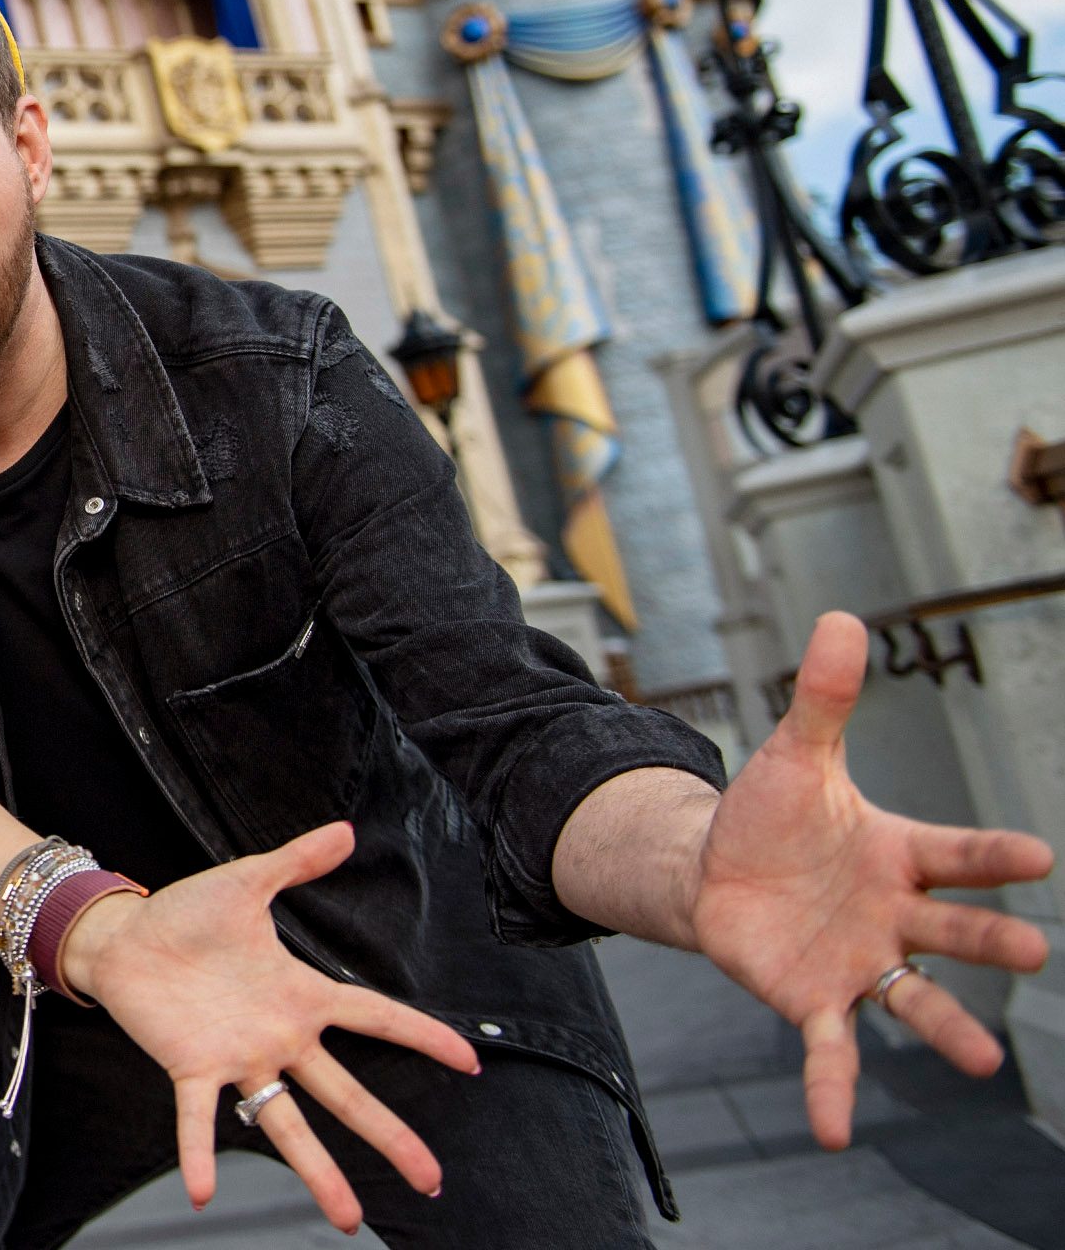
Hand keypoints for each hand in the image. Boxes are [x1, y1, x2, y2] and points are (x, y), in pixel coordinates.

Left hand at [64, 822, 479, 1233]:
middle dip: (389, 1136)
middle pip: (346, 1093)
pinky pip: (199, 1118)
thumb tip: (346, 830)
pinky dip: (199, 1154)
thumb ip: (296, 861)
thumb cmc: (186, 914)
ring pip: (286, 1121)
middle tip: (431, 1178)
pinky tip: (204, 1192)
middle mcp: (278, 1037)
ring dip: (317, 1171)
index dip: (421, 1037)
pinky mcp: (191, 1066)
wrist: (124, 935)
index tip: (470, 1061)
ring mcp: (238, 1057)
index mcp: (299, 994)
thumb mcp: (247, 881)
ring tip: (349, 1217)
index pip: (376, 1017)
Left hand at [689, 611, 1053, 1149]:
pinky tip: (835, 1131)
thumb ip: (822, 697)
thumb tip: (840, 619)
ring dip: (949, 1031)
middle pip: (951, 930)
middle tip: (1035, 955)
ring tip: (987, 1066)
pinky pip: (832, 1050)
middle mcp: (894, 915)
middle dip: (990, 942)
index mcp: (899, 853)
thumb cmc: (771, 815)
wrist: (718, 868)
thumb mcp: (791, 754)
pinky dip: (835, 1090)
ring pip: (913, 999)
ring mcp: (860, 962)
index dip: (993, 857)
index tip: (1041, 857)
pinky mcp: (814, 1000)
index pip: (957, 853)